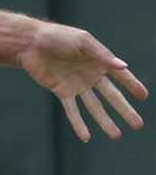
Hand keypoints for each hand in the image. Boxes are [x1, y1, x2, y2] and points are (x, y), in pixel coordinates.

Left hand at [19, 23, 148, 141]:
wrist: (31, 43)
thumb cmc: (58, 37)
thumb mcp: (83, 41)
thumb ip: (102, 55)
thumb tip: (123, 67)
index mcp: (99, 61)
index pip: (120, 76)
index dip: (132, 86)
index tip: (143, 97)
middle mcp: (91, 76)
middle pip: (111, 97)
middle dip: (124, 110)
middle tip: (138, 125)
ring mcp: (77, 85)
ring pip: (94, 107)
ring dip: (105, 122)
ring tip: (117, 136)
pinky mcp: (62, 92)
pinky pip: (72, 111)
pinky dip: (79, 124)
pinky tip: (86, 137)